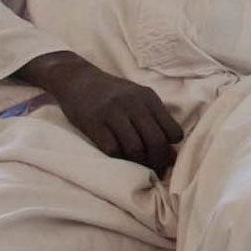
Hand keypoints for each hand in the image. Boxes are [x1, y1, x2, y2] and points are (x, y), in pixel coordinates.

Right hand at [22, 53, 182, 171]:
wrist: (77, 79)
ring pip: (135, 148)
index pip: (173, 131)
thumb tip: (172, 156)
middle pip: (156, 141)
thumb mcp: (138, 98)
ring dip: (139, 164)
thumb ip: (156, 120)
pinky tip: (120, 159)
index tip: (166, 158)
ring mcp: (113, 113)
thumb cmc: (112, 93)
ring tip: (139, 169)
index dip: (171, 149)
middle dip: (158, 161)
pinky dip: (118, 159)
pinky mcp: (93, 122)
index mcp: (149, 98)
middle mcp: (133, 104)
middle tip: (155, 171)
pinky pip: (112, 149)